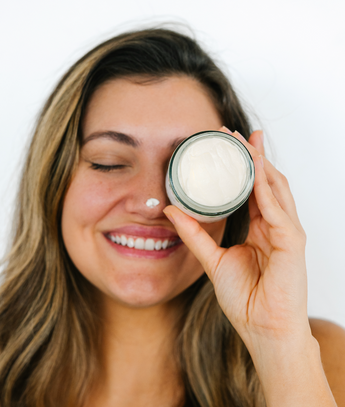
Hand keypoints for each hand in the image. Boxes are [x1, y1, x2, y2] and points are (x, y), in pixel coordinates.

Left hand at [164, 129, 310, 350]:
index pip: (252, 190)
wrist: (263, 329)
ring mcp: (287, 231)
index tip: (224, 146)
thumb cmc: (245, 298)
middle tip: (233, 133)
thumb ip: (194, 233)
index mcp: (260, 229)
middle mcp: (276, 225)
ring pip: (275, 187)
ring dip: (260, 161)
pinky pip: (278, 207)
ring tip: (245, 140)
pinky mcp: (291, 241)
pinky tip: (254, 168)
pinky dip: (265, 186)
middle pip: (265, 181)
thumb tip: (170, 210)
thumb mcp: (212, 258)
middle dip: (251, 155)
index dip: (239, 167)